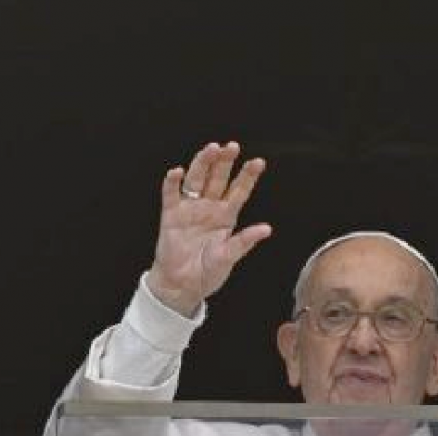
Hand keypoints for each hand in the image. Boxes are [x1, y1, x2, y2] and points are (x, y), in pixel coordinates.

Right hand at [147, 141, 272, 316]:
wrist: (182, 286)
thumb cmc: (207, 272)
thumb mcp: (228, 257)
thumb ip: (244, 242)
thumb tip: (266, 229)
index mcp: (226, 216)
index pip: (239, 191)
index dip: (248, 176)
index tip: (258, 162)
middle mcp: (209, 207)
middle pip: (218, 178)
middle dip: (225, 162)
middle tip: (232, 147)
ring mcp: (190, 209)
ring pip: (197, 180)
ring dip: (203, 164)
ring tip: (211, 150)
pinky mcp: (171, 215)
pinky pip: (171, 194)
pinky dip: (173, 183)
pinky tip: (177, 172)